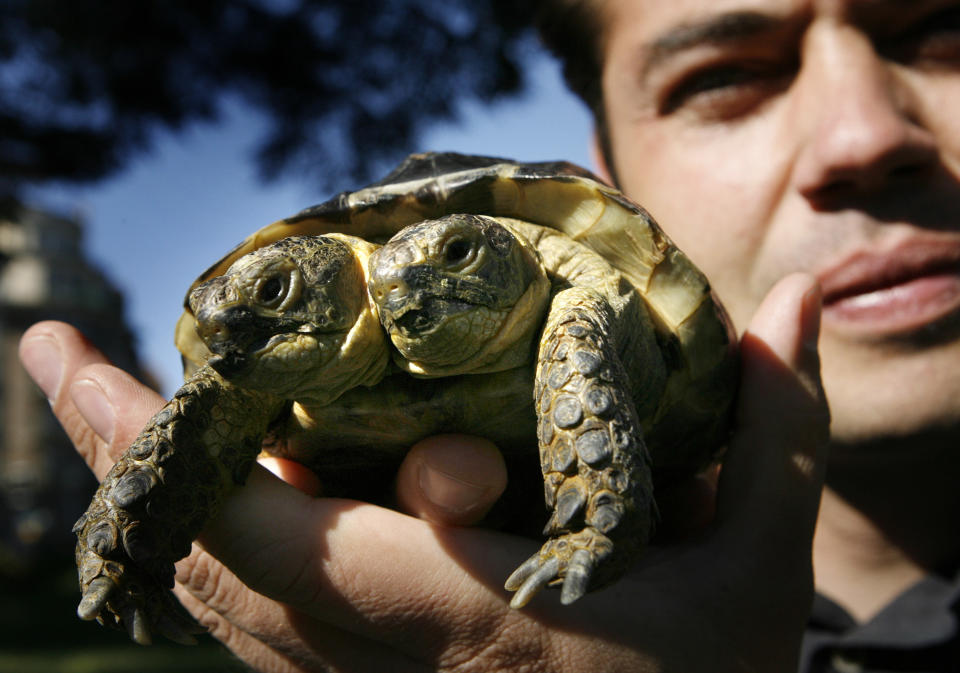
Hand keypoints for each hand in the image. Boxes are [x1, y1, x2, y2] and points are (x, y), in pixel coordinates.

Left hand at [20, 272, 827, 672]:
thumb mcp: (759, 578)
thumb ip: (772, 439)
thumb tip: (792, 310)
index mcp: (455, 621)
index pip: (257, 525)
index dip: (152, 441)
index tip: (64, 351)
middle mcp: (375, 665)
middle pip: (193, 552)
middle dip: (120, 449)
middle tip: (68, 355)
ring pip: (209, 595)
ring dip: (160, 497)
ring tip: (126, 407)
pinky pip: (249, 629)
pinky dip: (210, 553)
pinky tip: (219, 499)